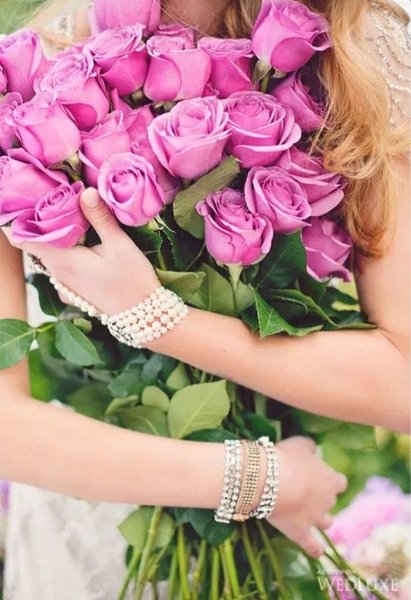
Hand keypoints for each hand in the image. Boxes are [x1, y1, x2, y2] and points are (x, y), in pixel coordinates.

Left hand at [4, 189, 159, 314]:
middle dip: (37, 217)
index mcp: (62, 260)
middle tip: (52, 192)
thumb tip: (86, 191)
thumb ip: (100, 218)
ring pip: (47, 250)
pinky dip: (61, 244)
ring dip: (51, 230)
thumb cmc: (133, 282)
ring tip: (64, 207)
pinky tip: (77, 233)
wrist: (144, 316)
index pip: (22, 238)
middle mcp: (56, 272)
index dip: (19, 217)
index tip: (27, 197)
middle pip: (33, 240)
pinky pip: (58, 260)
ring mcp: (64, 281)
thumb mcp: (120, 246)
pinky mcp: (73, 285)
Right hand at [266, 437, 346, 556]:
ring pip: (326, 522)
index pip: (340, 482)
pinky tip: (316, 550)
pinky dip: (315, 548)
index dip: (330, 479)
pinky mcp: (300, 533)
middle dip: (321, 497)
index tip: (318, 476)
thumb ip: (310, 448)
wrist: (267, 480)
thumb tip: (314, 452)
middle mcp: (327, 500)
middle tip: (305, 490)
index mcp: (330, 479)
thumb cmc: (285, 458)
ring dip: (320, 519)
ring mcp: (315, 519)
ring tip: (309, 515)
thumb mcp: (300, 444)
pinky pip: (312, 546)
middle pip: (331, 501)